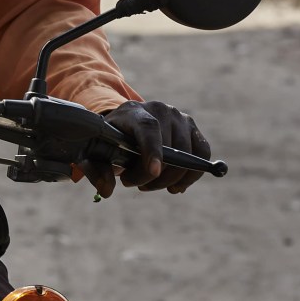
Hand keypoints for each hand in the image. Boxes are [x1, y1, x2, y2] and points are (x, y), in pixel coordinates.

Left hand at [87, 100, 211, 196]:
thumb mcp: (96, 154)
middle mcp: (161, 110)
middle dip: (153, 177)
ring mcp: (180, 117)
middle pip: (169, 148)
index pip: (148, 128)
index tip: (153, 172)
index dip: (152, 151)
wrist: (125, 125)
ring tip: (150, 184)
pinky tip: (175, 186)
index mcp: (134, 112)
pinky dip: (192, 175)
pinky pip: (202, 154)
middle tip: (136, 184)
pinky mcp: (192, 128)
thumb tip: (107, 191)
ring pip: (187, 156)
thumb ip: (97, 171)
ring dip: (170, 180)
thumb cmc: (110, 141)